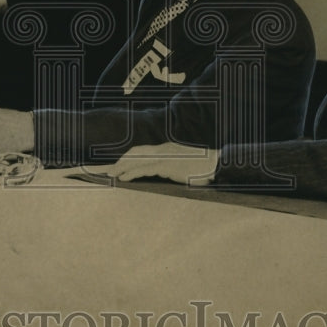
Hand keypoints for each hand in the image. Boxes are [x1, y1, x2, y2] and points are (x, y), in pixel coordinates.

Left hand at [103, 143, 219, 185]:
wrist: (216, 165)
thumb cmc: (203, 169)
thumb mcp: (184, 166)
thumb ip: (171, 167)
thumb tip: (161, 175)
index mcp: (167, 148)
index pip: (142, 151)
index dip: (128, 157)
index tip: (118, 165)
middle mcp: (164, 149)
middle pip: (136, 152)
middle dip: (121, 161)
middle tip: (110, 171)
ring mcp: (165, 156)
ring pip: (137, 160)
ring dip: (122, 167)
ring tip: (112, 175)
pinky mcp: (167, 165)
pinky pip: (145, 169)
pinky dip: (132, 173)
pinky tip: (124, 178)